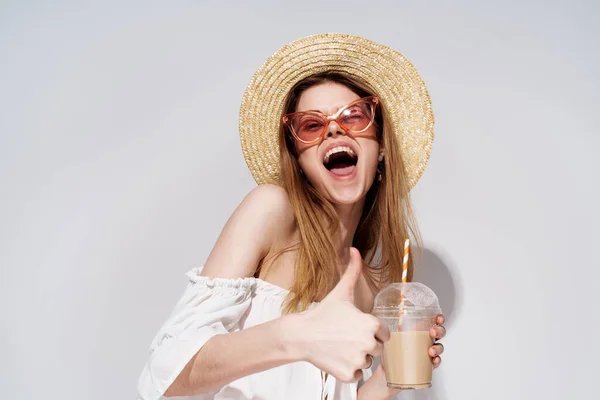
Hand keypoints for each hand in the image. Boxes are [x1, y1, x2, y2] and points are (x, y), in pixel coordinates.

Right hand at [298, 248, 389, 382]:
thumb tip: (354, 249)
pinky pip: (359, 374)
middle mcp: (368, 343)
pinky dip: (350, 369)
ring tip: (342, 346)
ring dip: (359, 356)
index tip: (357, 327)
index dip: (372, 330)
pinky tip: (338, 357)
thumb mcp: (341, 291)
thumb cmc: (322, 314)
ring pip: (369, 361)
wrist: (301, 335)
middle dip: (366, 344)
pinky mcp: (349, 374)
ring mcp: (358, 360)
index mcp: (371, 324)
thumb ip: (352, 270)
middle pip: (378, 348)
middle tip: (348, 337)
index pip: (384, 333)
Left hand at [358, 315, 446, 398]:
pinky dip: (437, 361)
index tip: (438, 318)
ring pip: (438, 347)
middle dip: (439, 331)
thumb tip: (385, 325)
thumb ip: (388, 330)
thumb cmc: (389, 353)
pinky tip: (433, 361)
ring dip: (438, 347)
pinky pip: (436, 362)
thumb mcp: (388, 339)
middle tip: (432, 332)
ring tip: (431, 351)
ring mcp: (426, 352)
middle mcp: (423, 341)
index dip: (438, 319)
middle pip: (438, 333)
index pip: (430, 321)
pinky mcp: (426, 365)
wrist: (386, 373)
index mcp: (416, 331)